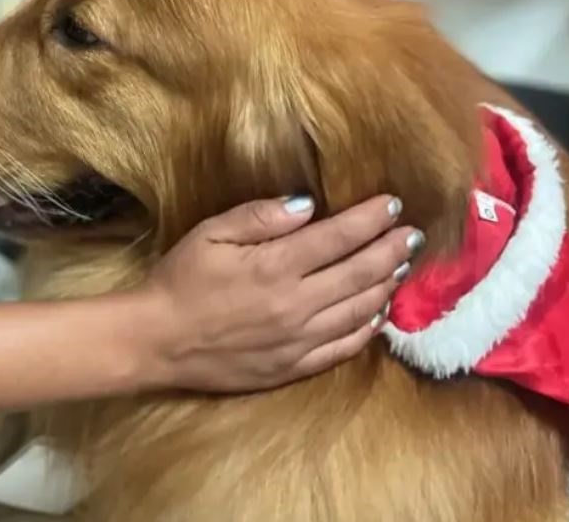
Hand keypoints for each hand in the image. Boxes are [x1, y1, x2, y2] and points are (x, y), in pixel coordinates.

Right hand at [138, 194, 422, 392]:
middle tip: (411, 234)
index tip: (392, 203)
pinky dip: (367, 328)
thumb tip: (308, 205)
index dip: (371, 218)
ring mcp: (298, 339)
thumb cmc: (179, 280)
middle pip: (360, 272)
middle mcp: (295, 303)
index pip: (339, 236)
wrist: (157, 341)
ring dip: (386, 285)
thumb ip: (260, 216)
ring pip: (360, 310)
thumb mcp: (210, 233)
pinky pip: (343, 347)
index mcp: (275, 266)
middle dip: (391, 249)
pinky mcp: (293, 366)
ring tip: (400, 266)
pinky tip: (378, 313)